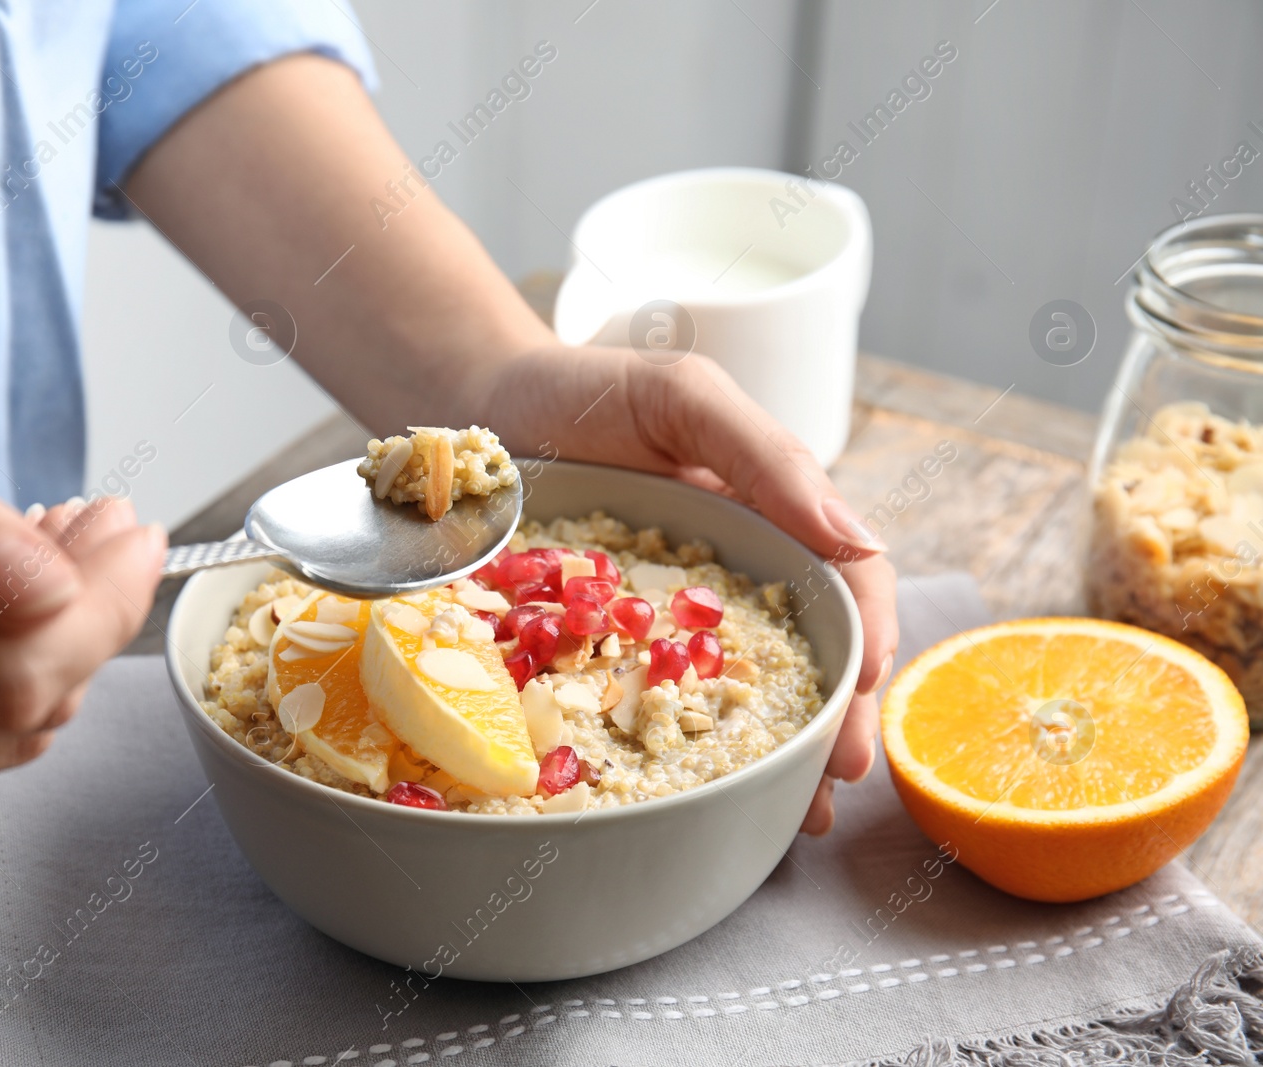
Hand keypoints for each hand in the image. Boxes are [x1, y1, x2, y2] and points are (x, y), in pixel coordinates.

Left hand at [480, 346, 898, 833]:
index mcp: (768, 516)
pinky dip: (683, 749)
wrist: (480, 408)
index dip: (865, 637)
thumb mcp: (680, 396)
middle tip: (836, 777)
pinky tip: (697, 795)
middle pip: (808, 652)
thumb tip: (858, 541)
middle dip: (835, 718)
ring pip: (742, 691)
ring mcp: (672, 615)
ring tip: (794, 815)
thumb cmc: (584, 390)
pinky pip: (654, 702)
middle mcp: (732, 574)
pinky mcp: (610, 644)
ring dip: (779, 753)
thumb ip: (764, 454)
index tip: (860, 689)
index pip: (846, 582)